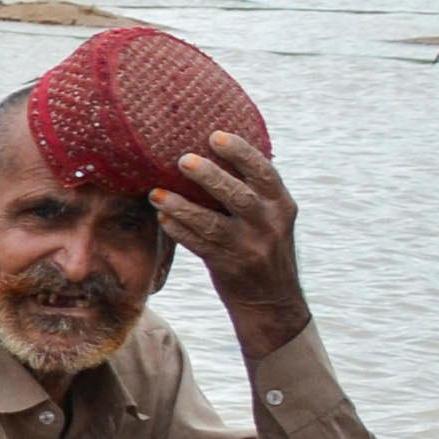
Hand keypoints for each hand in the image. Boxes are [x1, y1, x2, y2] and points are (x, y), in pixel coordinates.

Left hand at [149, 129, 307, 355]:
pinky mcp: (229, 266)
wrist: (273, 301)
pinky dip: (179, 230)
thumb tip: (213, 154)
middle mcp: (269, 224)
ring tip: (157, 193)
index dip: (241, 152)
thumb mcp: (271, 218)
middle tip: (182, 160)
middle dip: (209, 176)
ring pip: (212, 223)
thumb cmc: (263, 248)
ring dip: (181, 206)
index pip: (264, 173)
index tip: (216, 136)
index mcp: (282, 205)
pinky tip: (162, 219)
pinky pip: (198, 245)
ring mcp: (250, 247)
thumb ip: (252, 192)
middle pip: (238, 195)